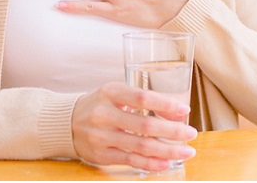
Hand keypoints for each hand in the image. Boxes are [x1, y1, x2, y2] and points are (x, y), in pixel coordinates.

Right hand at [72, 82, 197, 170]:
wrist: (65, 123)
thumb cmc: (99, 105)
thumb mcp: (115, 93)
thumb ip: (141, 99)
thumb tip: (174, 111)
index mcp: (110, 92)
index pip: (142, 97)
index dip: (165, 104)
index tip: (184, 110)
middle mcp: (104, 114)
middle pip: (145, 125)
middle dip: (173, 131)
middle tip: (191, 134)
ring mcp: (101, 136)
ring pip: (140, 146)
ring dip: (167, 150)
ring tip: (186, 151)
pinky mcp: (101, 155)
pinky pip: (130, 160)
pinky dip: (151, 162)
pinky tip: (166, 162)